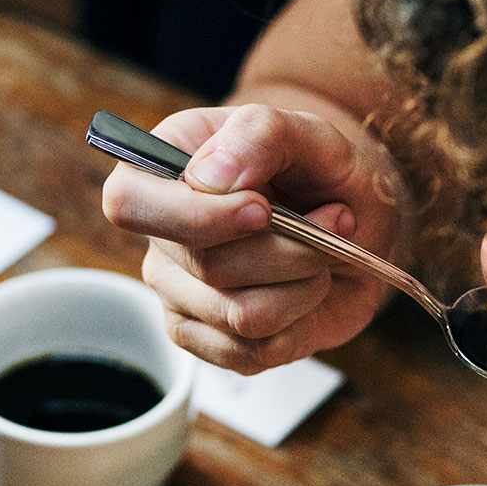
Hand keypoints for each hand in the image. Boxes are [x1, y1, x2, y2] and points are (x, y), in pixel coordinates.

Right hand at [101, 103, 407, 373]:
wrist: (357, 220)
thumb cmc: (319, 171)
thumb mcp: (307, 133)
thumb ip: (258, 136)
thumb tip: (209, 179)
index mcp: (161, 168)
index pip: (129, 203)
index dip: (196, 216)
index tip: (262, 209)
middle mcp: (160, 237)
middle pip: (207, 265)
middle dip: (290, 248)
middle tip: (333, 218)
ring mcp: (178, 294)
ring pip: (240, 314)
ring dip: (305, 285)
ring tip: (323, 255)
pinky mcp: (208, 340)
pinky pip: (254, 352)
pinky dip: (301, 323)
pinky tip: (306, 292)